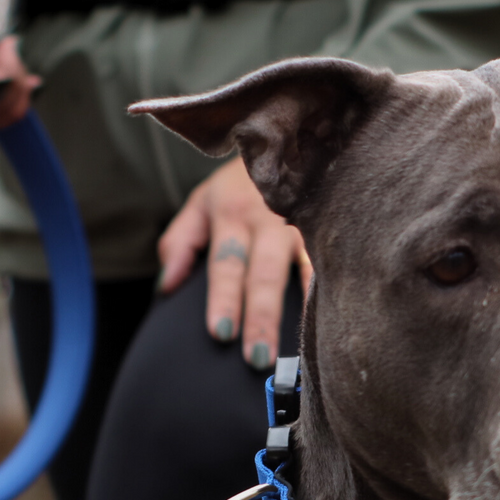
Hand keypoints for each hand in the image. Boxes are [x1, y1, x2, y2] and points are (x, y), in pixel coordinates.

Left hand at [157, 156, 312, 368]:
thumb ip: (180, 242)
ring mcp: (305, 226)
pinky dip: (330, 296)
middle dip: (260, 318)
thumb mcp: (201, 204)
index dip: (224, 299)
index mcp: (232, 214)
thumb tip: (166, 286)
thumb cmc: (237, 188)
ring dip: (301, 315)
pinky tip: (333, 327)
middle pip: (264, 275)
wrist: (286, 140)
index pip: (226, 263)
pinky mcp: (330, 232)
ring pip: (305, 273)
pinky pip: (331, 267)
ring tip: (300, 355)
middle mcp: (270, 220)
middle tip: (256, 359)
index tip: (220, 334)